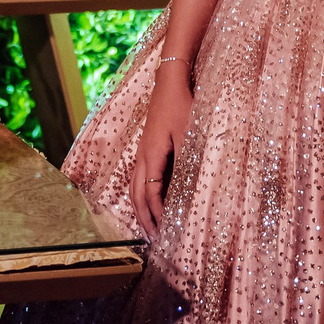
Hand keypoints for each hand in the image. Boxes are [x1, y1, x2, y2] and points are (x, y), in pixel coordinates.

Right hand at [130, 59, 194, 234]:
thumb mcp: (189, 132)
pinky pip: (137, 179)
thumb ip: (187, 159)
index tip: (164, 231)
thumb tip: (188, 187)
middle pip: (137, 196)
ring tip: (148, 228)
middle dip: (144, 219)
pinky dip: (140, 196)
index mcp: (152, 155)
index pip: (150, 193)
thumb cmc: (181, 106)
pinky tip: (149, 202)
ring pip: (134, 188)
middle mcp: (142, 157)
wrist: (169, 84)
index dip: (156, 214)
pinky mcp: (146, 149)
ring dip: (140, 210)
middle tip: (153, 240)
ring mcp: (142, 153)